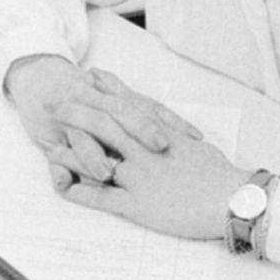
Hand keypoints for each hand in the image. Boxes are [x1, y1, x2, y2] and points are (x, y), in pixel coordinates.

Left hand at [4, 55, 240, 237]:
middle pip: (104, 123)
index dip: (107, 89)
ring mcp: (140, 175)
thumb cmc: (221, 175)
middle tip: (55, 101)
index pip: (129, 104)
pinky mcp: (138, 204)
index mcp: (162, 134)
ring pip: (96, 157)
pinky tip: (62, 187)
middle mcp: (146, 149)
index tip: (91, 74)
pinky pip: (101, 197)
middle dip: (77, 110)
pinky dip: (79, 191)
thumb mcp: (196, 146)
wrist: (233, 200)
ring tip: (47, 142)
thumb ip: (176, 135)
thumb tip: (169, 130)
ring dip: (70, 149)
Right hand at [4, 55, 201, 180]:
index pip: (148, 106)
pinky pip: (59, 148)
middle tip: (161, 147)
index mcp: (114, 95)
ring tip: (109, 172)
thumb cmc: (80, 92)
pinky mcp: (50, 133)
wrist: (35, 74)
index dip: (172, 120)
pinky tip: (72, 179)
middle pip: (122, 113)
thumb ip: (139, 112)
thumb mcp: (110, 97)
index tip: (196, 137)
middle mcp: (95, 101)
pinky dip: (66, 162)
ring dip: (98, 151)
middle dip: (140, 129)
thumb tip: (181, 137)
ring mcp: (72, 116)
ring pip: (89, 129)